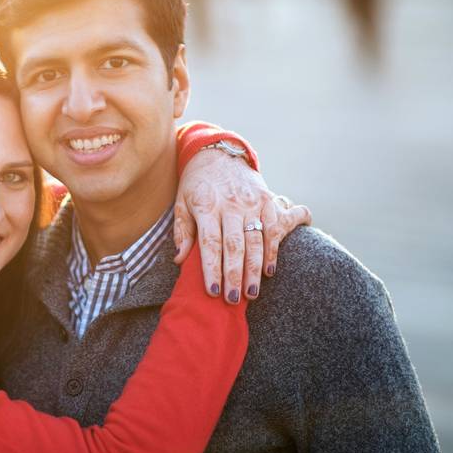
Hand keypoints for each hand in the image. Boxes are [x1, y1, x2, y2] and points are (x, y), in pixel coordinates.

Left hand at [173, 149, 311, 302]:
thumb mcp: (181, 202)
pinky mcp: (267, 199)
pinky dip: (273, 251)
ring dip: (254, 269)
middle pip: (233, 245)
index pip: (209, 242)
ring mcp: (251, 201)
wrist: (219, 153)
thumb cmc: (196, 184)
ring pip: (256, 240)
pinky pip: (273, 228)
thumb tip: (179, 260)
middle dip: (234, 274)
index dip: (211, 268)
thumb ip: (182, 231)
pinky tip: (269, 271)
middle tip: (233, 300)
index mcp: (206, 205)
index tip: (213, 291)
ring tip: (251, 293)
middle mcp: (230, 203)